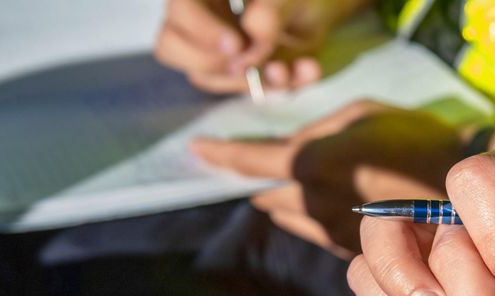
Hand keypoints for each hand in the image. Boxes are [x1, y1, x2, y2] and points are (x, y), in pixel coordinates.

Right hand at [155, 0, 363, 93]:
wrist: (324, 4)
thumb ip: (272, 8)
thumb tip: (251, 34)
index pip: (179, 9)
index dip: (201, 31)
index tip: (237, 45)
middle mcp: (198, 17)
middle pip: (170, 47)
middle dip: (213, 63)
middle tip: (249, 64)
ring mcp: (213, 47)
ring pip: (204, 75)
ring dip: (248, 81)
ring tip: (286, 69)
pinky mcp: (237, 71)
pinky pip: (243, 88)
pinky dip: (277, 86)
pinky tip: (306, 71)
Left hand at [193, 101, 465, 254]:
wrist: (466, 192)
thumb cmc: (416, 139)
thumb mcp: (361, 115)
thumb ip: (316, 132)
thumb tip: (286, 147)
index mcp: (312, 163)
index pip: (250, 163)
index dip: (220, 155)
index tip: (198, 151)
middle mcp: (314, 205)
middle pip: (267, 196)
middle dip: (256, 183)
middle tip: (246, 172)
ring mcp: (332, 234)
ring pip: (290, 219)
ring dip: (283, 204)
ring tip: (277, 190)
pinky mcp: (353, 255)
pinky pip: (318, 235)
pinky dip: (311, 220)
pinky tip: (319, 209)